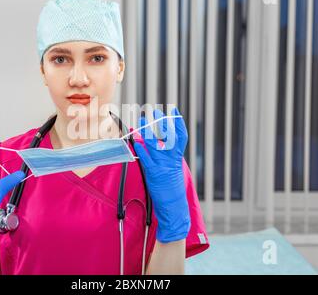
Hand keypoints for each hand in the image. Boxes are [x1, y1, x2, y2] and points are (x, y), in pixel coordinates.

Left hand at [133, 108, 189, 242]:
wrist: (174, 207)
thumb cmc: (171, 189)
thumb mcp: (171, 170)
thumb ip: (164, 157)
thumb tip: (151, 142)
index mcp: (176, 158)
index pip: (181, 137)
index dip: (178, 123)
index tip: (173, 110)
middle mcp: (171, 160)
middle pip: (168, 136)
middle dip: (161, 122)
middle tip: (155, 110)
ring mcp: (163, 166)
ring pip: (156, 145)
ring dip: (148, 131)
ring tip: (142, 120)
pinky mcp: (154, 174)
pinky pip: (147, 159)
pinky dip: (142, 149)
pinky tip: (136, 140)